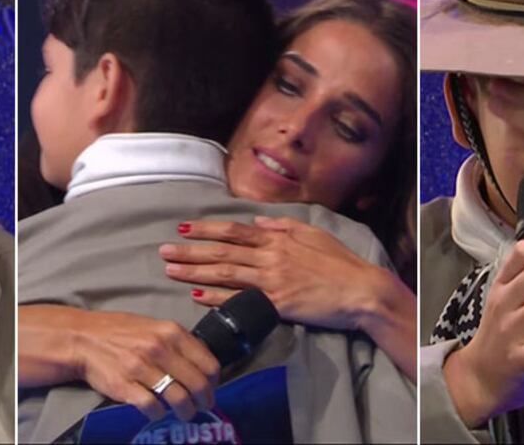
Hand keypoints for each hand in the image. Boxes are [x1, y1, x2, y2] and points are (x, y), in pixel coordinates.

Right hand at [20, 305, 219, 421]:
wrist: (83, 339)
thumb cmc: (119, 332)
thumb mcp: (154, 326)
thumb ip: (177, 342)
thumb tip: (201, 362)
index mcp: (171, 332)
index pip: (208, 363)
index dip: (214, 381)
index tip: (211, 387)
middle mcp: (160, 349)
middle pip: (198, 384)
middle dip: (205, 400)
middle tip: (203, 406)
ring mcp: (142, 369)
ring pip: (179, 399)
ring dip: (186, 411)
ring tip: (185, 414)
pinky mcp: (126, 387)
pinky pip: (153, 407)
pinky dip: (159, 414)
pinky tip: (158, 412)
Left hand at [161, 216, 416, 380]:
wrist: (361, 291)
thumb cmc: (340, 263)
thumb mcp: (314, 233)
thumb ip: (284, 226)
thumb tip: (259, 220)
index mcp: (278, 237)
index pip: (234, 231)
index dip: (206, 228)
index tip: (183, 227)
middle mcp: (271, 255)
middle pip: (222, 251)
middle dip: (190, 250)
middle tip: (163, 250)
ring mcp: (272, 280)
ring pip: (225, 273)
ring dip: (194, 271)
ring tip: (170, 270)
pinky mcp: (277, 303)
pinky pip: (240, 299)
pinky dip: (217, 297)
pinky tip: (196, 295)